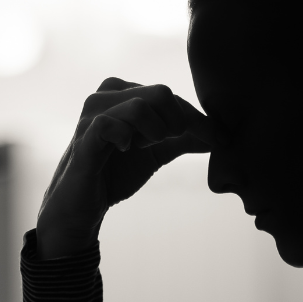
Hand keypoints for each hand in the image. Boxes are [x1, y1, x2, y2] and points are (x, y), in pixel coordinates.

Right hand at [35, 78, 225, 258]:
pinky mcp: (84, 139)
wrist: (82, 208)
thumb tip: (220, 135)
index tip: (219, 139)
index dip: (198, 119)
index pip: (171, 97)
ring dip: (155, 131)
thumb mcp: (157, 153)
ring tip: (146, 148)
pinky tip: (127, 150)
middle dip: (178, 124)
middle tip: (170, 145)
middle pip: (160, 93)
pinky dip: (126, 137)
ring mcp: (92, 115)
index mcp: (124, 93)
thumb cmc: (116, 174)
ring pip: (139, 105)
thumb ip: (184, 139)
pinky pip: (109, 125)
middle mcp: (106, 96)